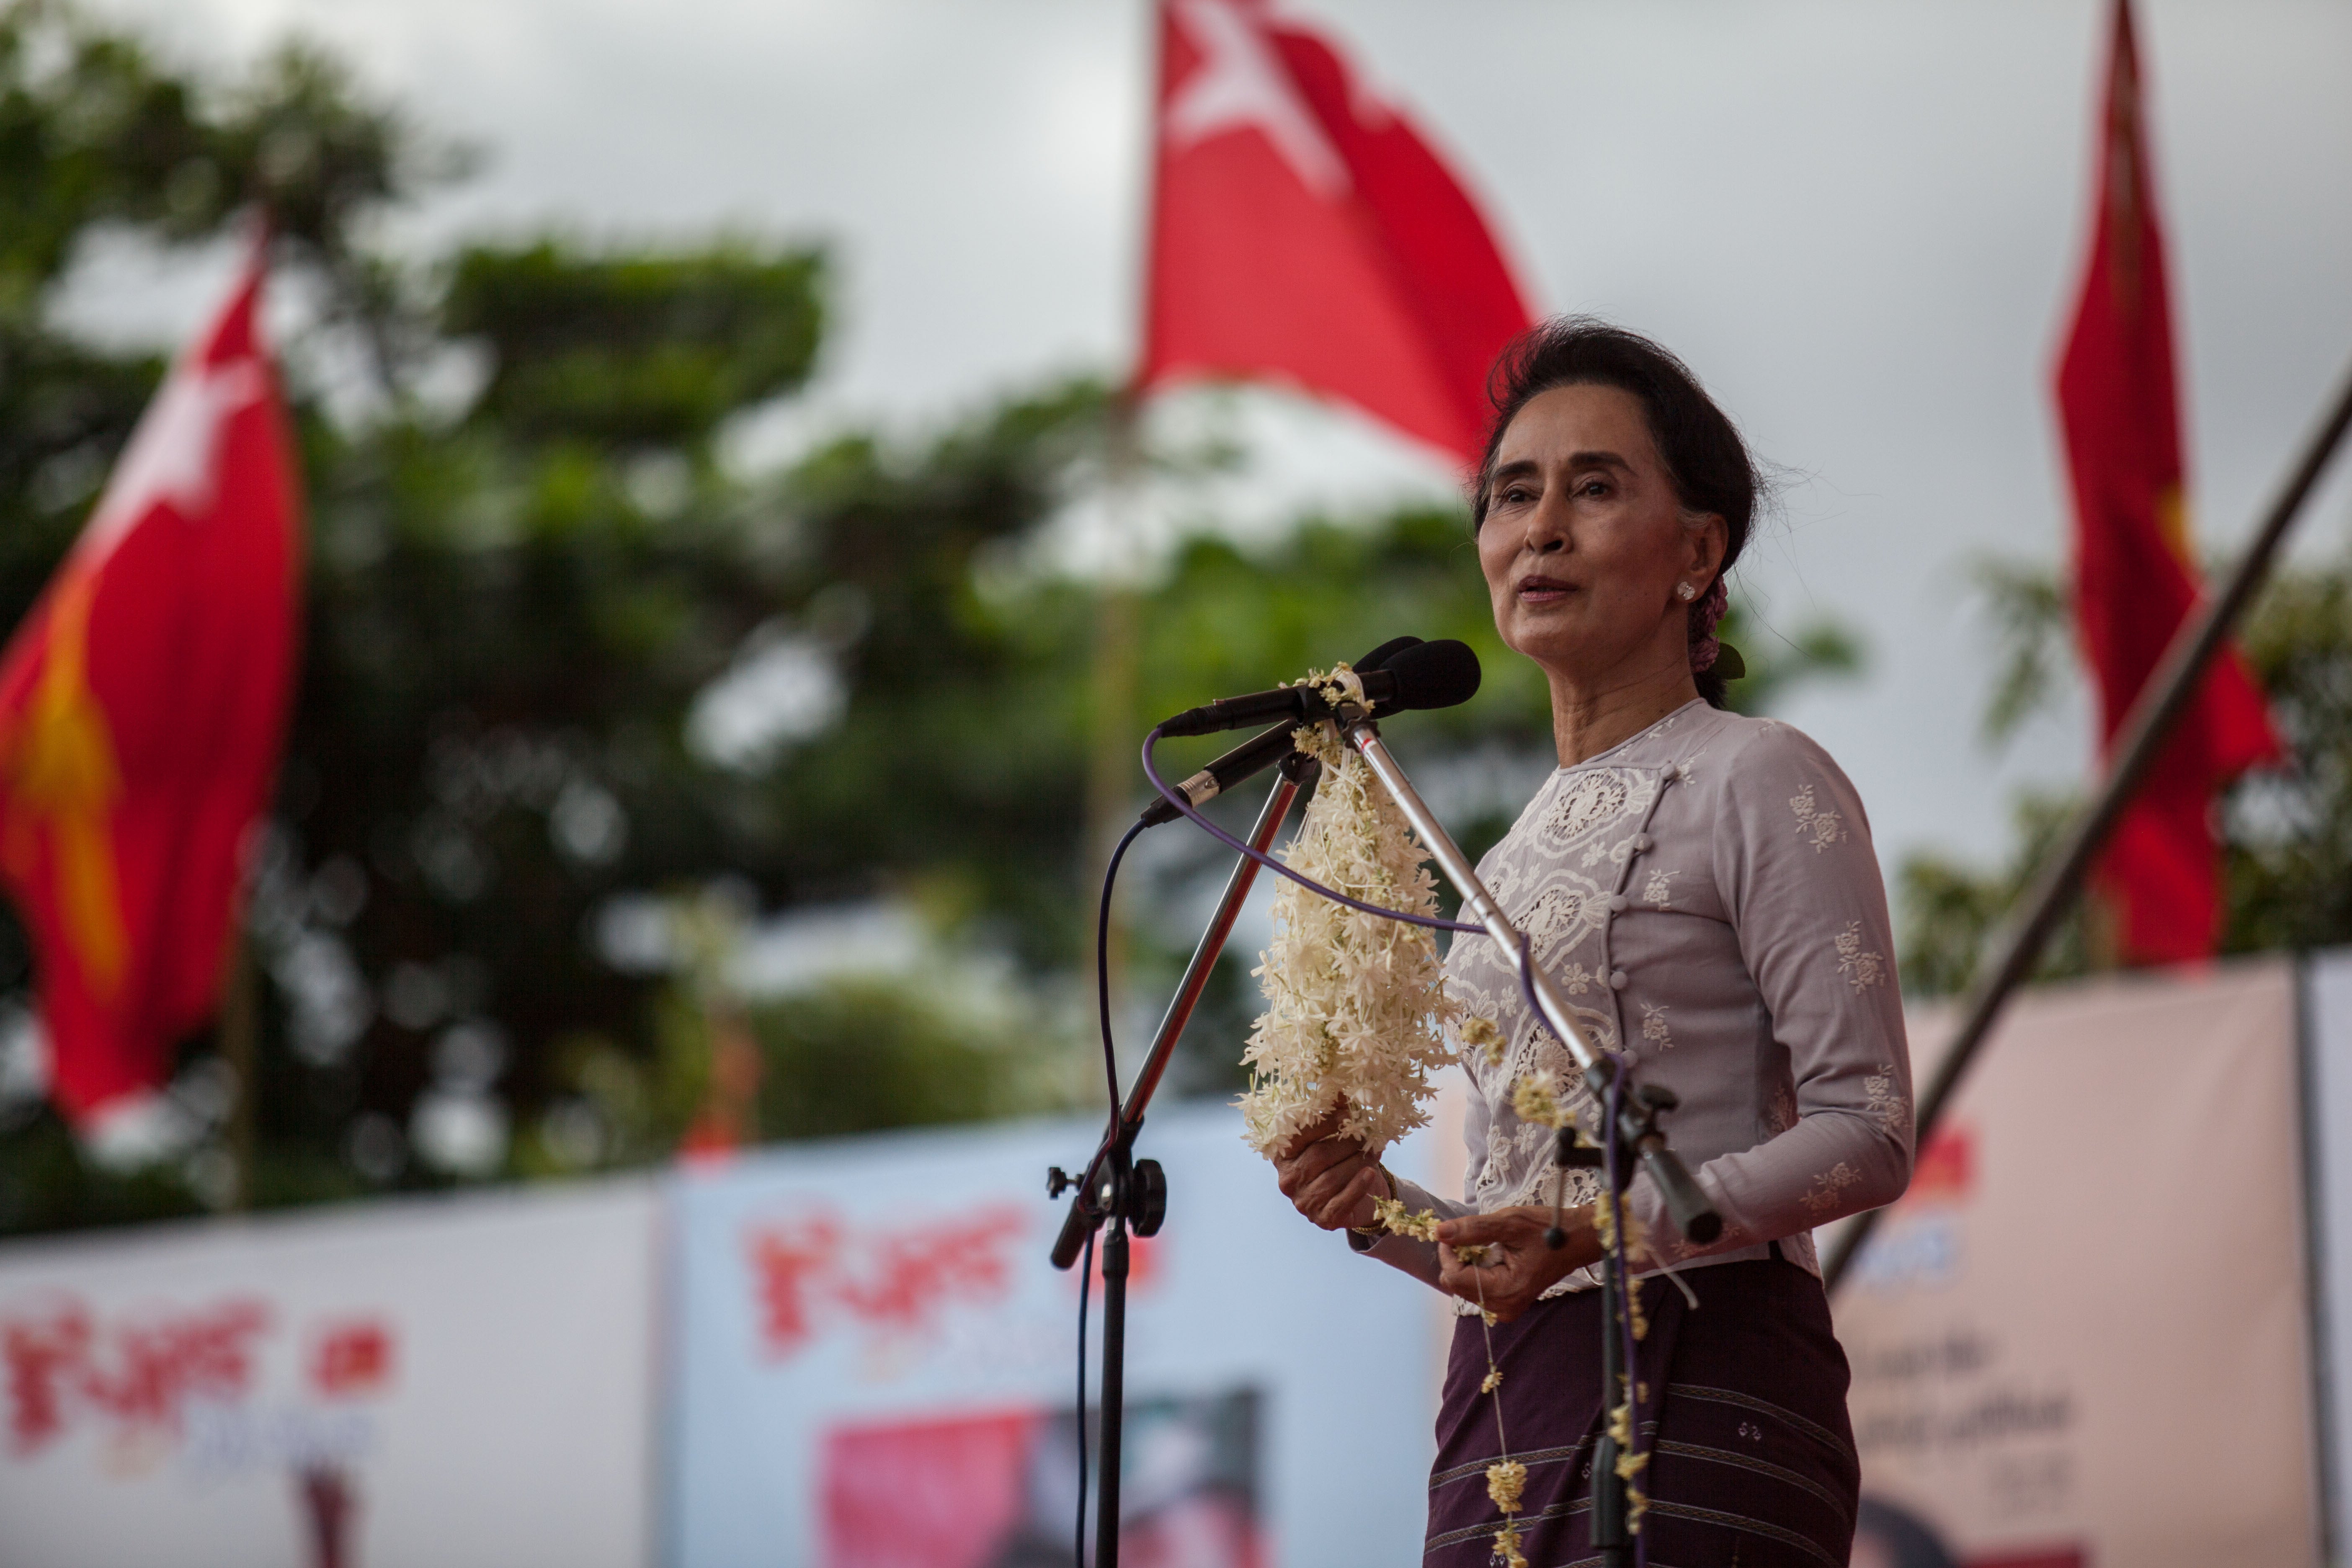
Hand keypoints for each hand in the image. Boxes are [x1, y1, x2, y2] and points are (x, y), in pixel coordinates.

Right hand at [1271, 1103, 1386, 1231]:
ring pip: (1332, 1178)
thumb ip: (1332, 1118)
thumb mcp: (1332, 1137)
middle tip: (1367, 1132)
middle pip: (1319, 1156)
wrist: (1358, 1197)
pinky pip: (1341, 1201)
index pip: (1299, 1135)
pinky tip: (1370, 1174)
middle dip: (1346, 1142)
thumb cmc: (1340, 1160)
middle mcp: (1288, 1180)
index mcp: (1283, 1155)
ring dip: (1356, 1162)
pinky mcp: (1322, 1219)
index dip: (1324, 1122)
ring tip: (1373, 1151)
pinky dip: (1357, 1187)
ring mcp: (1303, 1202)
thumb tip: (1340, 1091)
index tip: (1347, 1112)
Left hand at [1437, 1204, 1603, 1321]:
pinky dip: (1477, 1270)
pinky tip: (1492, 1255)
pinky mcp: (1507, 1303)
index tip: (1452, 1233)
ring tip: (1488, 1246)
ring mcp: (1506, 1308)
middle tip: (1473, 1237)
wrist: (1575, 1240)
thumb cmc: (1547, 1229)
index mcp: (1506, 1290)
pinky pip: (1477, 1289)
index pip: (1456, 1278)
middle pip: (1458, 1285)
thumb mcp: (1509, 1222)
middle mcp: (1504, 1307)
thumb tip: (1438, 1232)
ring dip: (1468, 1264)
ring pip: (1465, 1288)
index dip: (1447, 1254)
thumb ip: (1472, 1229)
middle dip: (1458, 1259)